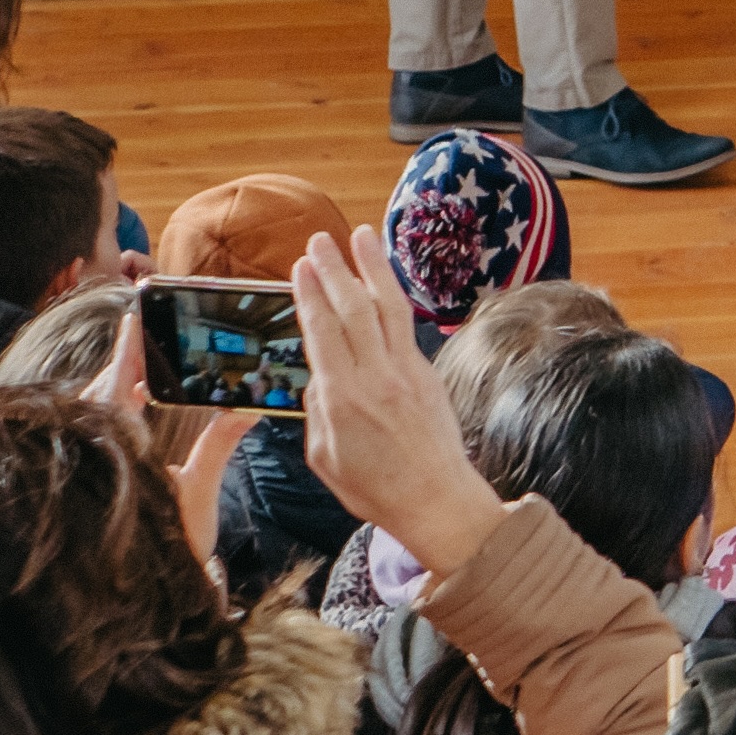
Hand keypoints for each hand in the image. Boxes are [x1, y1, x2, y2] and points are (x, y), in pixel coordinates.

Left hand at [91, 303, 247, 577]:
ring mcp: (88, 466)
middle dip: (124, 364)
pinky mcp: (88, 481)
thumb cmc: (169, 552)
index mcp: (119, 448)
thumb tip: (246, 408)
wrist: (145, 604)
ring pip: (94, 413)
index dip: (128, 348)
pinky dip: (110, 415)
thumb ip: (218, 446)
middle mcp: (96, 452)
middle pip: (102, 392)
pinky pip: (94, 433)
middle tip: (146, 336)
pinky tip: (131, 413)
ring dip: (115, 390)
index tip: (136, 315)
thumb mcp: (198, 494)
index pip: (118, 383)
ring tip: (140, 371)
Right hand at [289, 230, 501, 582]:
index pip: (322, 332)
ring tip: (360, 236)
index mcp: (343, 399)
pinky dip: (391, 297)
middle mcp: (375, 376)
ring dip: (372, 267)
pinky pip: (405, 325)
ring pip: (387, 307)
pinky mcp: (427, 372)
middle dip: (333, 269)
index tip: (300, 267)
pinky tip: (382, 282)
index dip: (310, 295)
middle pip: (352, 309)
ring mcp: (406, 370)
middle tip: (318, 240)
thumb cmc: (375, 487)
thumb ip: (316, 413)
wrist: (435, 498)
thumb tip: (317, 379)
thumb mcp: (324, 458)